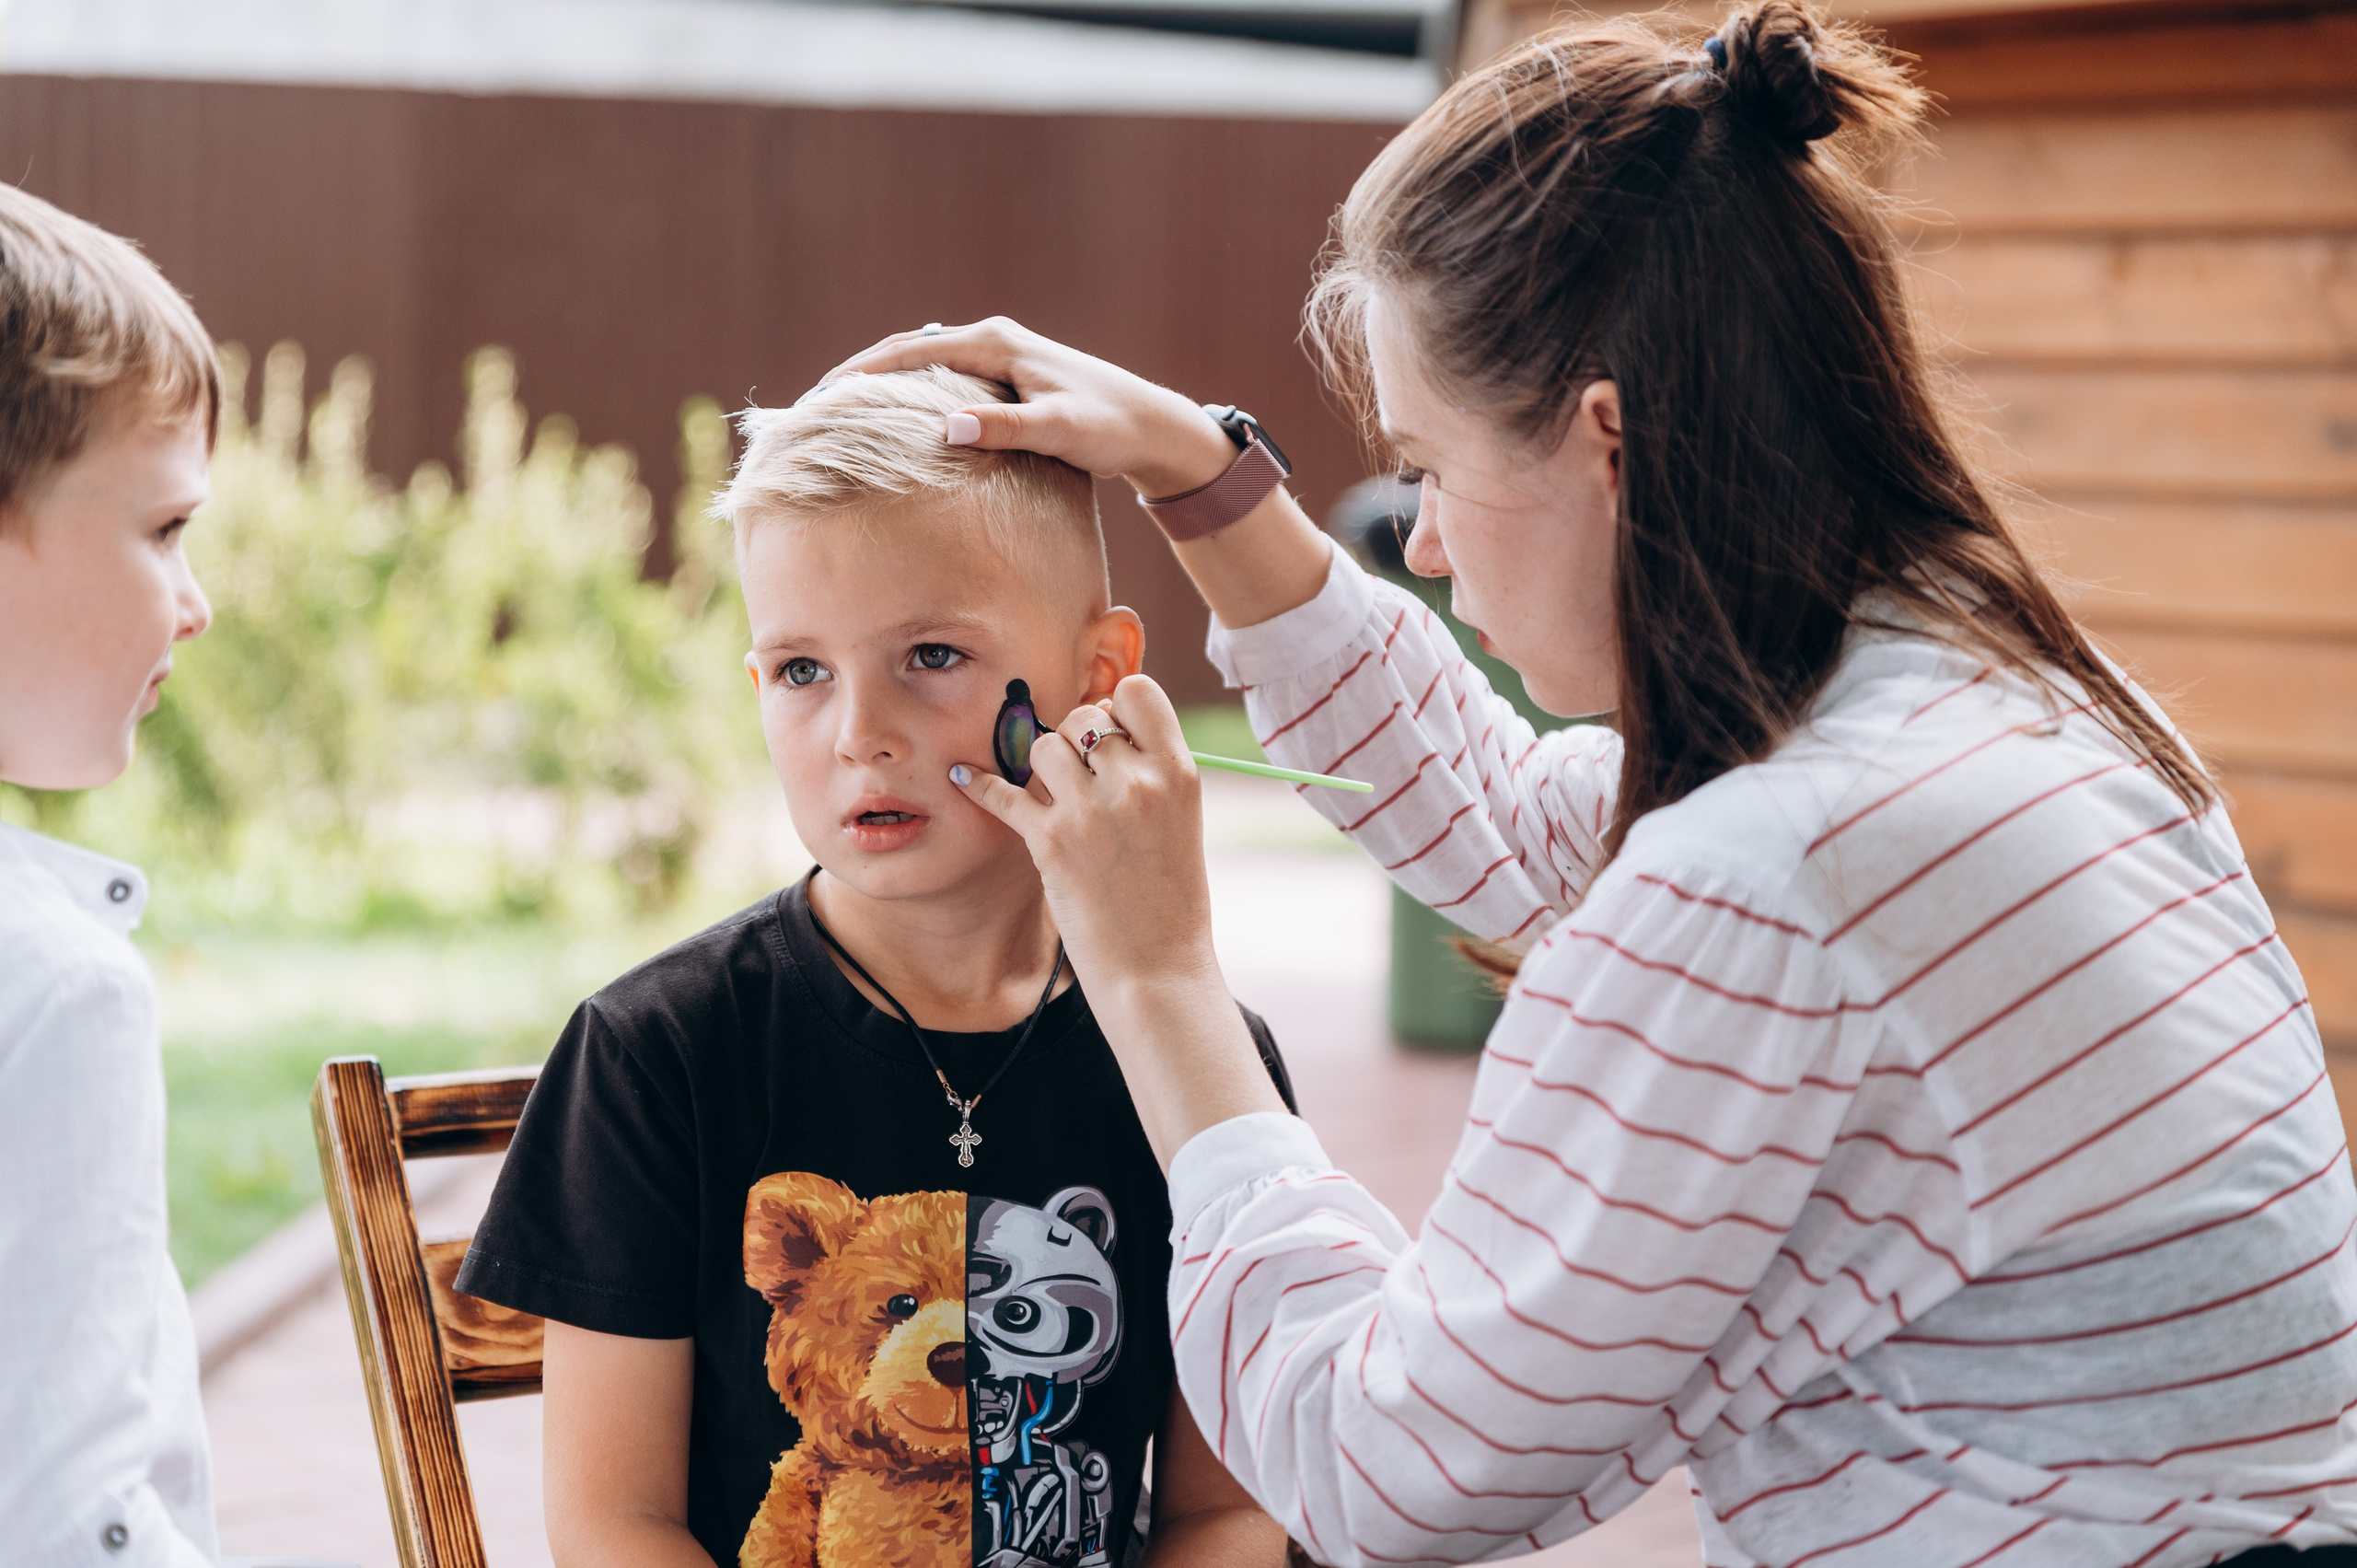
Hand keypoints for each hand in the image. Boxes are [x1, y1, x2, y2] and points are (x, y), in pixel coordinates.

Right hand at [829, 318, 1238, 498]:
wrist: (1150, 426)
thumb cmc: (1108, 427)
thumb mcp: (1057, 429)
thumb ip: (1005, 428)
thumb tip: (946, 427)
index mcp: (994, 343)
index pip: (910, 350)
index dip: (860, 373)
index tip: (818, 396)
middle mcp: (992, 340)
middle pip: (907, 350)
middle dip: (860, 375)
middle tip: (813, 406)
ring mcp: (999, 356)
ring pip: (924, 364)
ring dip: (883, 383)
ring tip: (841, 413)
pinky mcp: (1006, 379)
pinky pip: (943, 380)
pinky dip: (912, 394)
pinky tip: (896, 421)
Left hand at [950, 673, 1220, 993]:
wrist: (1156, 969)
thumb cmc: (1171, 899)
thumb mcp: (1181, 821)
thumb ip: (1149, 771)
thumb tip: (1104, 724)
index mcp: (1178, 772)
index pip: (1139, 690)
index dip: (1118, 705)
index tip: (1113, 734)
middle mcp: (1134, 782)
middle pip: (1085, 715)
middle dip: (1075, 738)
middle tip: (1078, 774)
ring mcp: (1089, 810)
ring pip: (1043, 745)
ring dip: (1042, 767)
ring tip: (1053, 797)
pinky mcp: (1049, 841)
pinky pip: (1002, 792)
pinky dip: (979, 784)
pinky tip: (965, 778)